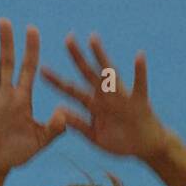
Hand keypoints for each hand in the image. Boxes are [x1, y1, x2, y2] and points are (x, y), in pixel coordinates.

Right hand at [0, 19, 67, 173]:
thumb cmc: (18, 153)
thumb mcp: (39, 141)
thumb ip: (54, 129)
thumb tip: (64, 114)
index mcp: (23, 99)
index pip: (28, 69)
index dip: (31, 50)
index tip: (32, 29)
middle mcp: (6, 95)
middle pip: (7, 63)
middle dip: (7, 43)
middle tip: (6, 21)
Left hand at [40, 33, 169, 159]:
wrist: (143, 147)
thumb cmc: (118, 141)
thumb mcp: (94, 136)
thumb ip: (78, 124)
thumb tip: (58, 111)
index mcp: (93, 104)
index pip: (72, 90)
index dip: (57, 82)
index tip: (41, 69)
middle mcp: (105, 95)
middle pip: (88, 73)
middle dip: (77, 57)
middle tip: (67, 38)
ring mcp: (121, 96)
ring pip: (109, 73)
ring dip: (101, 56)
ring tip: (93, 39)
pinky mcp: (139, 101)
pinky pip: (140, 84)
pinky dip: (140, 71)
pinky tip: (139, 56)